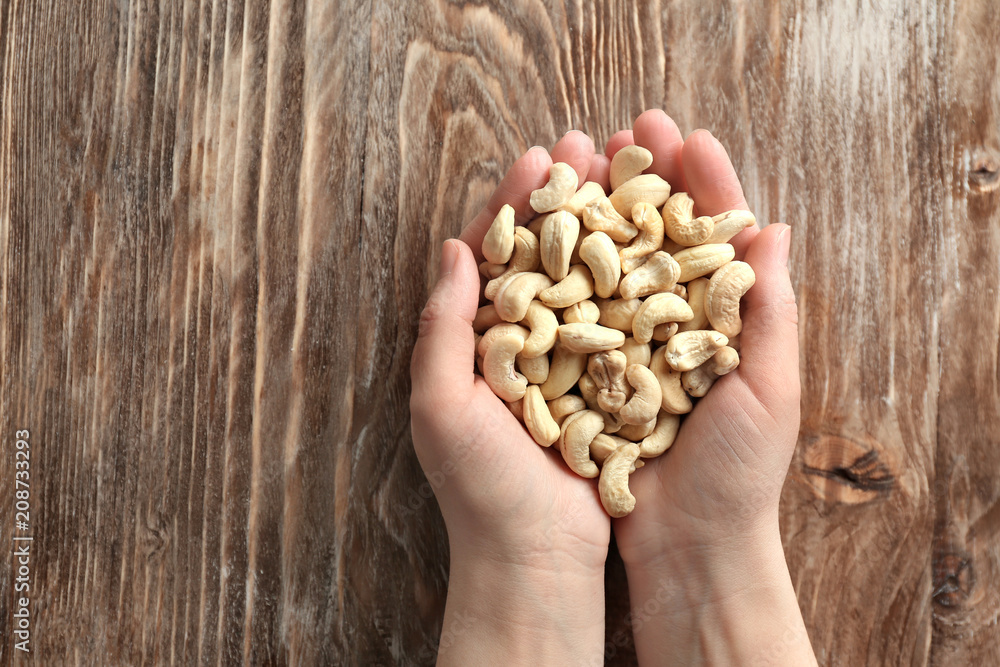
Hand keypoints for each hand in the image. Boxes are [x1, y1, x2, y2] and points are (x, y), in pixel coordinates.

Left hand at [409, 131, 611, 664]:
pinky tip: (659, 244)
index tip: (537, 156)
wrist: (536, 557)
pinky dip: (638, 281)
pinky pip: (623, 322)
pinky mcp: (607, 383)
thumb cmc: (480, 489)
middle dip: (565, 198)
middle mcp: (523, 341)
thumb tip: (452, 248)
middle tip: (588, 145)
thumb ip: (442, 328)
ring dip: (605, 225)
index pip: (492, 254)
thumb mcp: (442, 407)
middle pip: (545, 252)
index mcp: (476, 340)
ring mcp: (567, 359)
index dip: (511, 202)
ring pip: (588, 278)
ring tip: (627, 176)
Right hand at [607, 110, 815, 664]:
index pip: (713, 234)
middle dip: (637, 179)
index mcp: (722, 318)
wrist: (685, 546)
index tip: (683, 134)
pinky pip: (565, 313)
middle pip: (653, 235)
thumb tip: (776, 228)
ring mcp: (623, 344)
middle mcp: (670, 322)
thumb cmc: (739, 476)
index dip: (701, 181)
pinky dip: (552, 270)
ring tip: (572, 161)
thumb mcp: (770, 392)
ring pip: (605, 263)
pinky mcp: (582, 372)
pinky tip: (537, 232)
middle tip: (617, 130)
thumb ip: (772, 314)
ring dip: (591, 209)